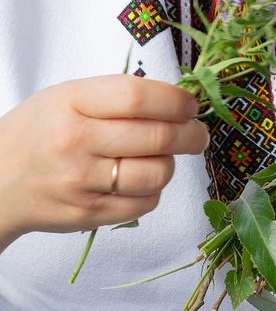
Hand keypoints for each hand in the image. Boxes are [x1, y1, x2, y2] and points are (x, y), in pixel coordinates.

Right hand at [0, 75, 208, 249]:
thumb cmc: (41, 132)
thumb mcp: (67, 98)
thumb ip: (118, 96)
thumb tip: (180, 102)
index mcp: (71, 102)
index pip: (137, 98)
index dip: (177, 101)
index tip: (192, 105)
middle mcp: (75, 141)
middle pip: (158, 137)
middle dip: (192, 135)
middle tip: (198, 134)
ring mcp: (81, 181)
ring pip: (158, 173)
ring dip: (171, 164)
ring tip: (161, 157)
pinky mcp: (88, 214)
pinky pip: (146, 203)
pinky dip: (153, 190)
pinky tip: (140, 180)